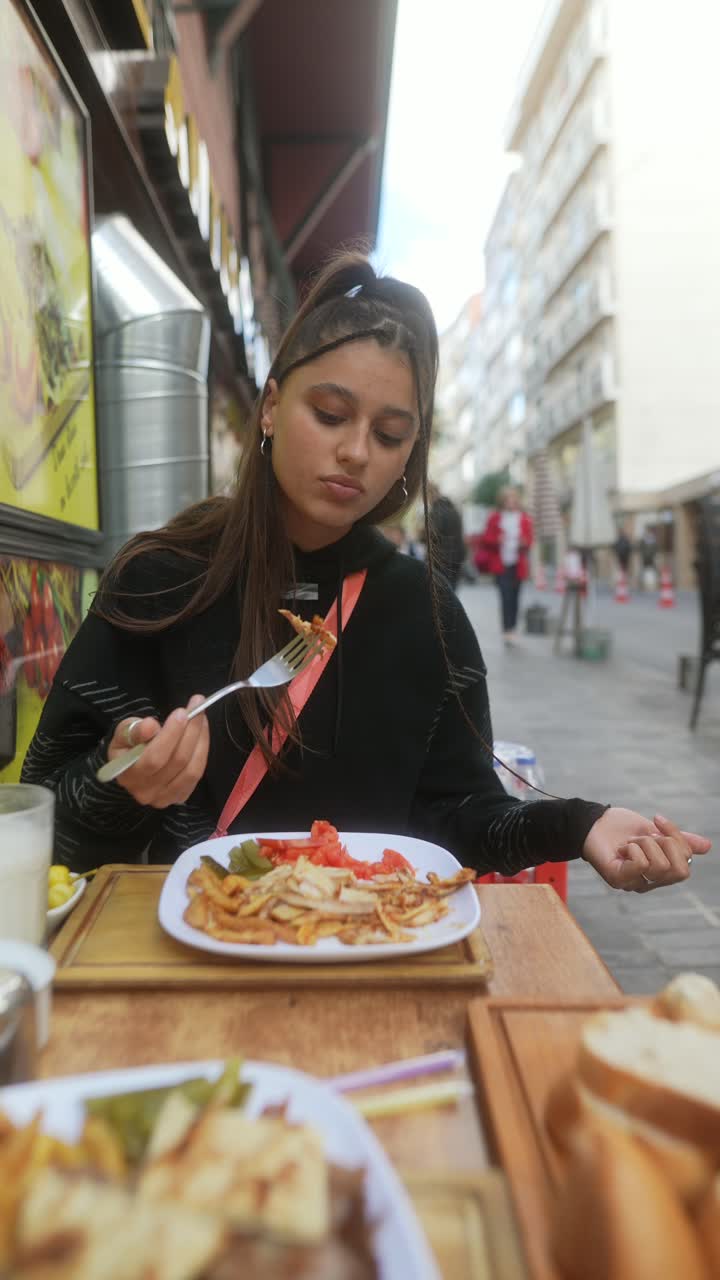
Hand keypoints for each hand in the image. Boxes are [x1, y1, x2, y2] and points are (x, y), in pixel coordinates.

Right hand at [108, 695, 209, 807]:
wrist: (131, 768)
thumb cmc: (128, 746)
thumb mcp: (123, 733)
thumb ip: (134, 730)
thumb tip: (150, 726)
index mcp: (128, 775)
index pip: (154, 758)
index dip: (171, 734)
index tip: (181, 712)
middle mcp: (146, 792)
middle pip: (177, 761)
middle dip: (191, 731)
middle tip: (198, 706)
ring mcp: (164, 798)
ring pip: (192, 769)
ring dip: (201, 740)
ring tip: (201, 718)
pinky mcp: (179, 797)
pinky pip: (197, 775)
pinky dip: (203, 752)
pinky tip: (202, 734)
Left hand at [582, 808, 710, 892]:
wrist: (592, 821)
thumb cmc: (620, 827)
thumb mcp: (655, 830)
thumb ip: (678, 840)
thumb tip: (707, 846)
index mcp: (659, 872)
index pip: (685, 863)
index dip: (677, 838)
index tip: (658, 819)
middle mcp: (648, 883)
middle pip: (679, 871)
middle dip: (665, 843)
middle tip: (644, 835)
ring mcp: (633, 883)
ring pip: (659, 866)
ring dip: (644, 843)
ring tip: (630, 841)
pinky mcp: (618, 879)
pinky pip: (641, 865)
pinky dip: (633, 848)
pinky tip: (621, 848)